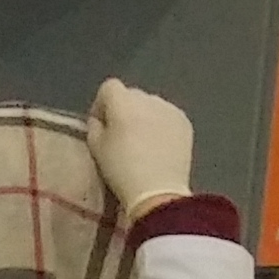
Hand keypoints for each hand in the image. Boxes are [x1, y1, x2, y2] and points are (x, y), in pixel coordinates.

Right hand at [87, 79, 196, 216]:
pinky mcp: (184, 122)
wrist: (157, 191)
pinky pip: (167, 117)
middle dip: (124, 109)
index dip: (101, 104)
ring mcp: (170, 109)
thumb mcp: (95, 149)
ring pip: (151, 105)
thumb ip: (94, 126)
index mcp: (123, 102)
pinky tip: (158, 146)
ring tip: (141, 142)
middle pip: (132, 95)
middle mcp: (149, 98)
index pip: (109, 87)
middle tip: (120, 135)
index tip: (100, 124)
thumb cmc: (121, 171)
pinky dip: (161, 126)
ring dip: (144, 117)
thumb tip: (100, 119)